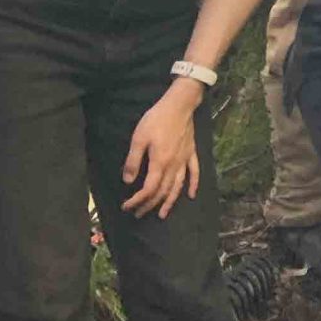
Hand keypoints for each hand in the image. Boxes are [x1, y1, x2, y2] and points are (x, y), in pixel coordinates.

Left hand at [121, 83, 203, 217]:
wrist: (179, 106)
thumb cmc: (156, 120)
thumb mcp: (138, 138)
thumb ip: (133, 161)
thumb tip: (128, 181)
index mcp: (160, 163)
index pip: (148, 189)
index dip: (137, 200)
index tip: (126, 207)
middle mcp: (174, 166)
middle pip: (162, 191)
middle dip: (149, 205)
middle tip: (138, 214)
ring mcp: (184, 161)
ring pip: (178, 187)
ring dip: (169, 202)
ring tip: (162, 214)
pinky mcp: (191, 154)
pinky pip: (194, 173)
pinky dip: (193, 185)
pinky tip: (190, 195)